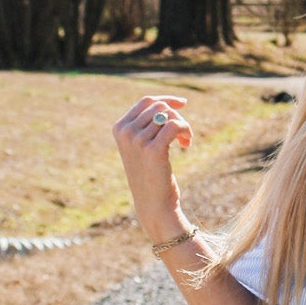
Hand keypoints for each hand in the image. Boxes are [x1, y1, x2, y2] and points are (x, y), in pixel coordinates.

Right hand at [112, 94, 193, 242]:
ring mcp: (137, 140)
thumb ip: (148, 126)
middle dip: (177, 117)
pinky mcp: (153, 150)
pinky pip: (175, 125)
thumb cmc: (151, 176)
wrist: (153, 204)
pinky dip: (186, 131)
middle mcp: (125, 132)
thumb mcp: (143, 147)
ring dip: (183, 126)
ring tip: (185, 142)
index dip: (167, 100)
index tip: (183, 104)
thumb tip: (168, 103)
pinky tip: (186, 144)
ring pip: (169, 116)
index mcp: (119, 128)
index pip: (146, 101)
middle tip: (184, 136)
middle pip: (160, 107)